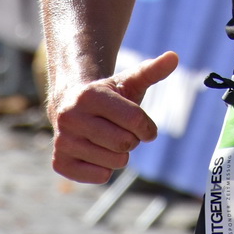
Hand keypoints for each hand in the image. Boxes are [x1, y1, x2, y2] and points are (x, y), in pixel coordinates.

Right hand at [49, 51, 177, 183]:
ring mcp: (62, 141)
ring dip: (120, 155)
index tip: (145, 127)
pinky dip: (105, 169)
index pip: (135, 121)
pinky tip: (95, 152)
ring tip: (107, 139)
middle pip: (125, 143)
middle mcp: (70, 117)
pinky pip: (101, 176)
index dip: (147, 128)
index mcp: (89, 95)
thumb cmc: (108, 96)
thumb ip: (152, 71)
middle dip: (132, 140)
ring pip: (114, 162)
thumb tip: (174, 57)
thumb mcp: (129, 81)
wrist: (70, 107)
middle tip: (122, 131)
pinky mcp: (59, 162)